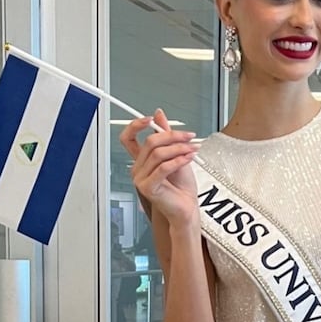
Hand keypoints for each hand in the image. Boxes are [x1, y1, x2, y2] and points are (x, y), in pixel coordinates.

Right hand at [119, 109, 200, 226]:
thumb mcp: (176, 153)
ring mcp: (140, 179)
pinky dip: (178, 161)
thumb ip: (166, 135)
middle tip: (188, 137)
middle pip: (150, 143)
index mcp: (142, 159)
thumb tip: (159, 115)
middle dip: (172, 136)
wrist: (187, 207)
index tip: (150, 119)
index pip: (128, 138)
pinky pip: (163, 168)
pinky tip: (188, 158)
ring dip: (179, 149)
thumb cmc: (181, 186)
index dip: (135, 126)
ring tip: (192, 149)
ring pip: (158, 154)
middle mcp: (138, 168)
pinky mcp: (148, 188)